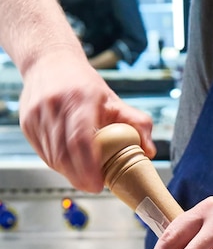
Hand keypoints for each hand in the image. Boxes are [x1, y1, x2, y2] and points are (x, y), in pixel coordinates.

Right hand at [19, 48, 154, 192]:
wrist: (50, 61)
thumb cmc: (85, 86)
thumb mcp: (115, 100)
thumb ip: (138, 124)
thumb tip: (150, 150)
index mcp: (80, 98)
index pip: (80, 139)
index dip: (88, 167)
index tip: (98, 184)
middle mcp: (54, 104)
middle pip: (64, 153)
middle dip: (79, 177)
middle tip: (94, 187)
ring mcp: (37, 114)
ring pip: (52, 157)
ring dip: (69, 172)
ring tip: (84, 174)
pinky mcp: (27, 123)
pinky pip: (43, 154)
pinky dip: (57, 164)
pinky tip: (70, 163)